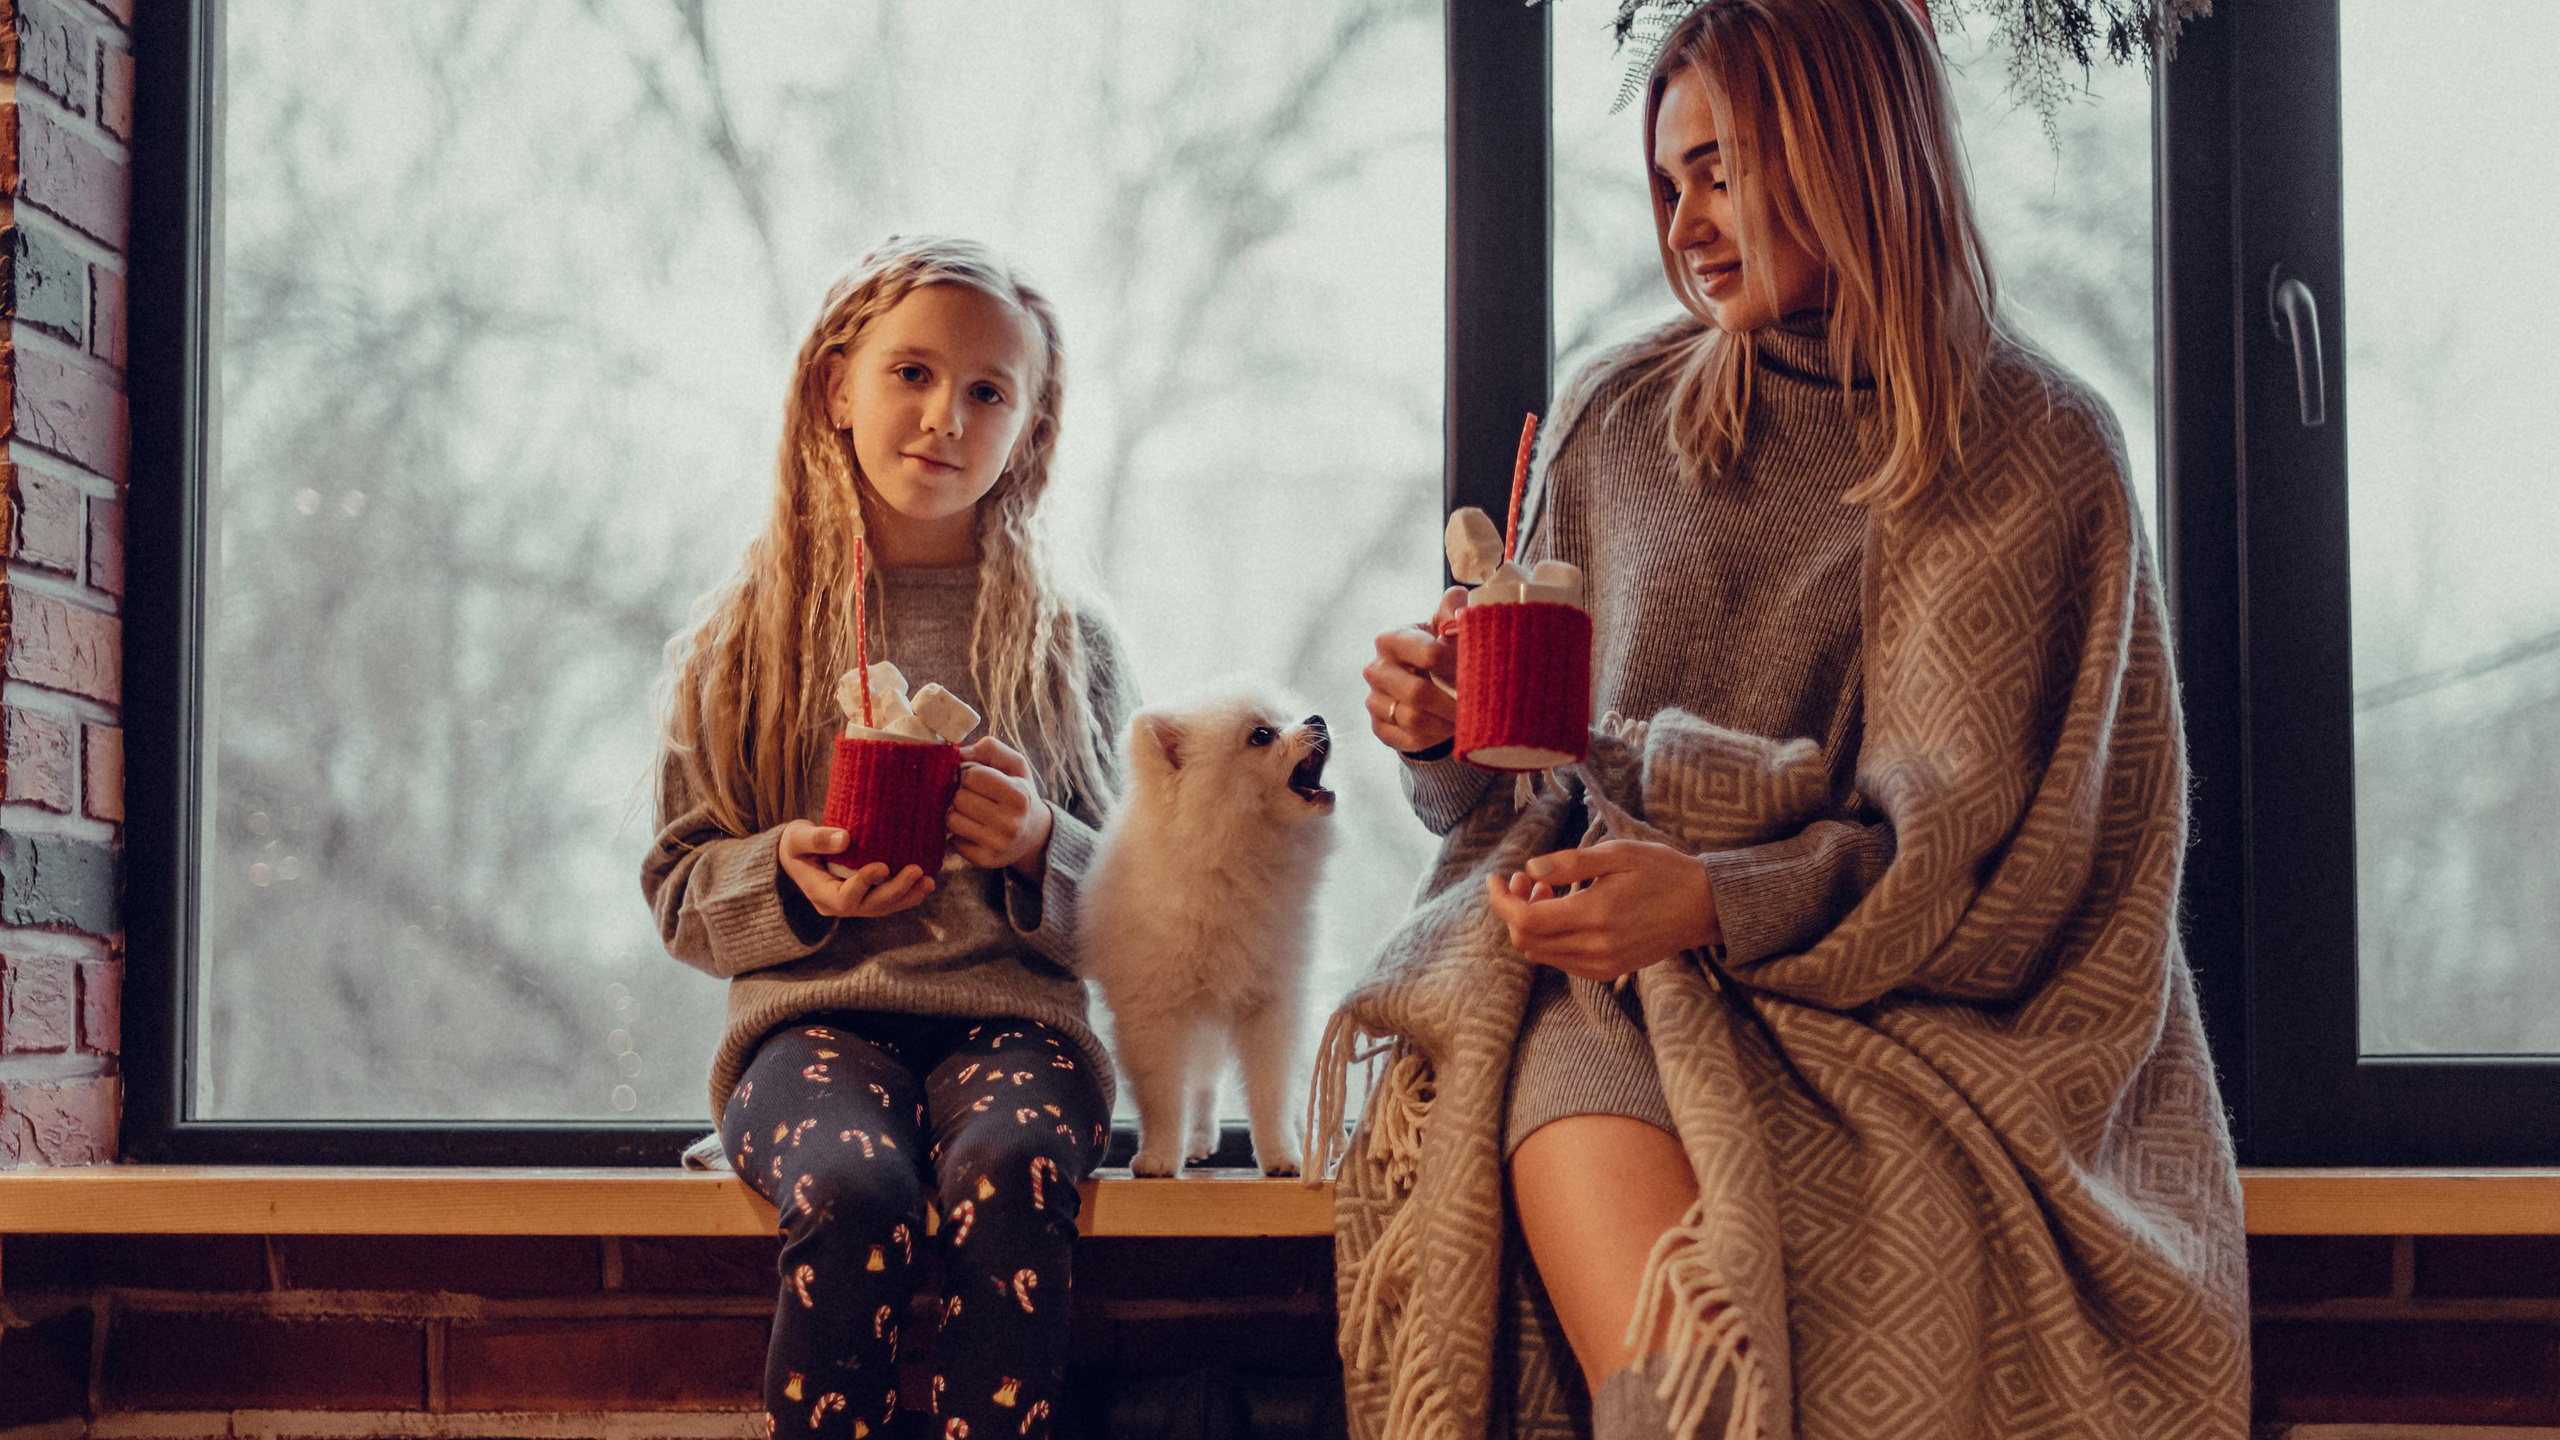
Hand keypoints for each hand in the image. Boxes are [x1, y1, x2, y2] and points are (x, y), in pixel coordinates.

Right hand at [777, 821, 934, 918]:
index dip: (865, 884)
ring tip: (929, 881)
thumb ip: (817, 839)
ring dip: (908, 896)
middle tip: (917, 871)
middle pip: (870, 906)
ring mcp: (854, 904)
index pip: (845, 897)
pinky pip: (888, 902)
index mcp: (820, 894)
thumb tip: (845, 838)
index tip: (883, 865)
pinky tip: (926, 883)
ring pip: (883, 908)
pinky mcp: (865, 898)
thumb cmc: (795, 844)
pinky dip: (908, 894)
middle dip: (896, 891)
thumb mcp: (798, 838)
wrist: (797, 856)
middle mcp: (838, 905)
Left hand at [949, 736, 1054, 876]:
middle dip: (962, 794)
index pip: (972, 776)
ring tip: (972, 813)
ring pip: (951, 820)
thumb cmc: (1019, 793)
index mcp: (1019, 795)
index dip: (971, 774)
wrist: (1034, 835)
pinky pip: (952, 842)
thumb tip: (956, 752)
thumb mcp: (1015, 765)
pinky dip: (958, 834)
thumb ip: (989, 748)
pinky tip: (973, 830)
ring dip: (956, 813)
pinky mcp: (984, 860)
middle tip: (975, 798)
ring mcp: (997, 844)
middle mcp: (1010, 822)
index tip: (979, 780)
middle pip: (959, 798)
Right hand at [1363, 585, 1466, 753]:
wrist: (1417, 678)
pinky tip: (1450, 730)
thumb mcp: (1443, 624)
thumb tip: (1462, 612)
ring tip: (1468, 720)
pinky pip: (1409, 739)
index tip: (1481, 675)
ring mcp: (1374, 700)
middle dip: (1454, 703)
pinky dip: (1435, 738)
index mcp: (1391, 639)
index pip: (1430, 654)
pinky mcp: (1379, 727)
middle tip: (1480, 708)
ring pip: (1414, 720)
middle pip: (1419, 693)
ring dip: (1446, 723)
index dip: (1460, 666)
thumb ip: (1454, 608)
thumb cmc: (1435, 647)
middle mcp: (1376, 669)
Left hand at [1483, 840, 1722, 982]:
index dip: (1501, 901)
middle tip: (1525, 878)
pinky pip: (1561, 961)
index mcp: (1596, 914)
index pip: (1526, 921)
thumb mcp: (1618, 853)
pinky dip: (1550, 938)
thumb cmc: (1662, 871)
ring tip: (1545, 891)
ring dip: (1530, 924)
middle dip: (1513, 909)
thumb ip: (1570, 862)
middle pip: (1527, 941)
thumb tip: (1530, 869)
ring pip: (1540, 954)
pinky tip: (1563, 912)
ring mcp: (1603, 964)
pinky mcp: (1609, 971)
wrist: (1703, 906)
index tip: (1497, 878)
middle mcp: (1597, 947)